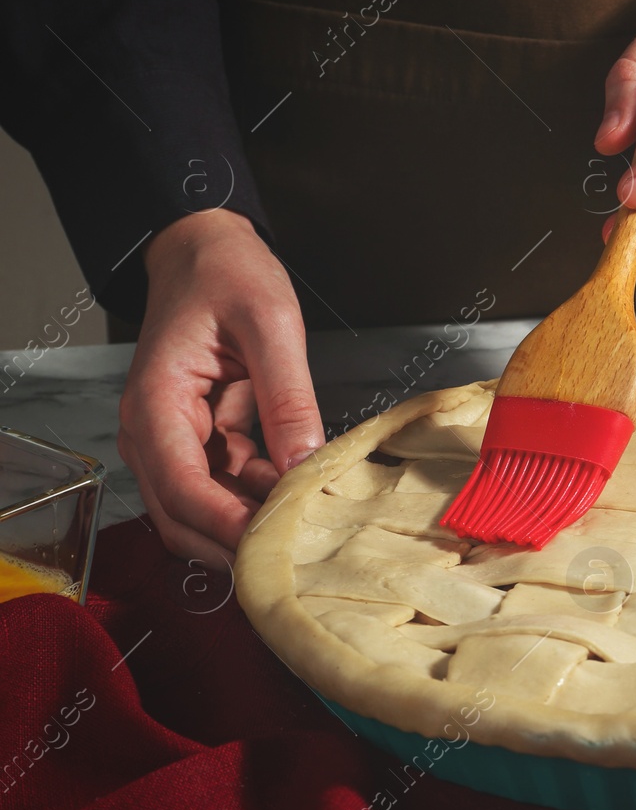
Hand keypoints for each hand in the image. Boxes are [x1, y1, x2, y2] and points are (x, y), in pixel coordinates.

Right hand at [118, 210, 322, 565]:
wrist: (205, 251)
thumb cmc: (227, 274)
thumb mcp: (270, 323)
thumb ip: (287, 395)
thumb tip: (305, 462)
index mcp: (157, 403)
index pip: (182, 488)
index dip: (226, 525)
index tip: (273, 546)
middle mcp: (154, 431)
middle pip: (182, 516)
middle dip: (233, 542)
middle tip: (295, 557)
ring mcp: (176, 439)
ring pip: (203, 509)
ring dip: (248, 524)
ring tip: (308, 534)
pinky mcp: (203, 438)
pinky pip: (227, 485)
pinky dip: (258, 498)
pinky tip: (300, 499)